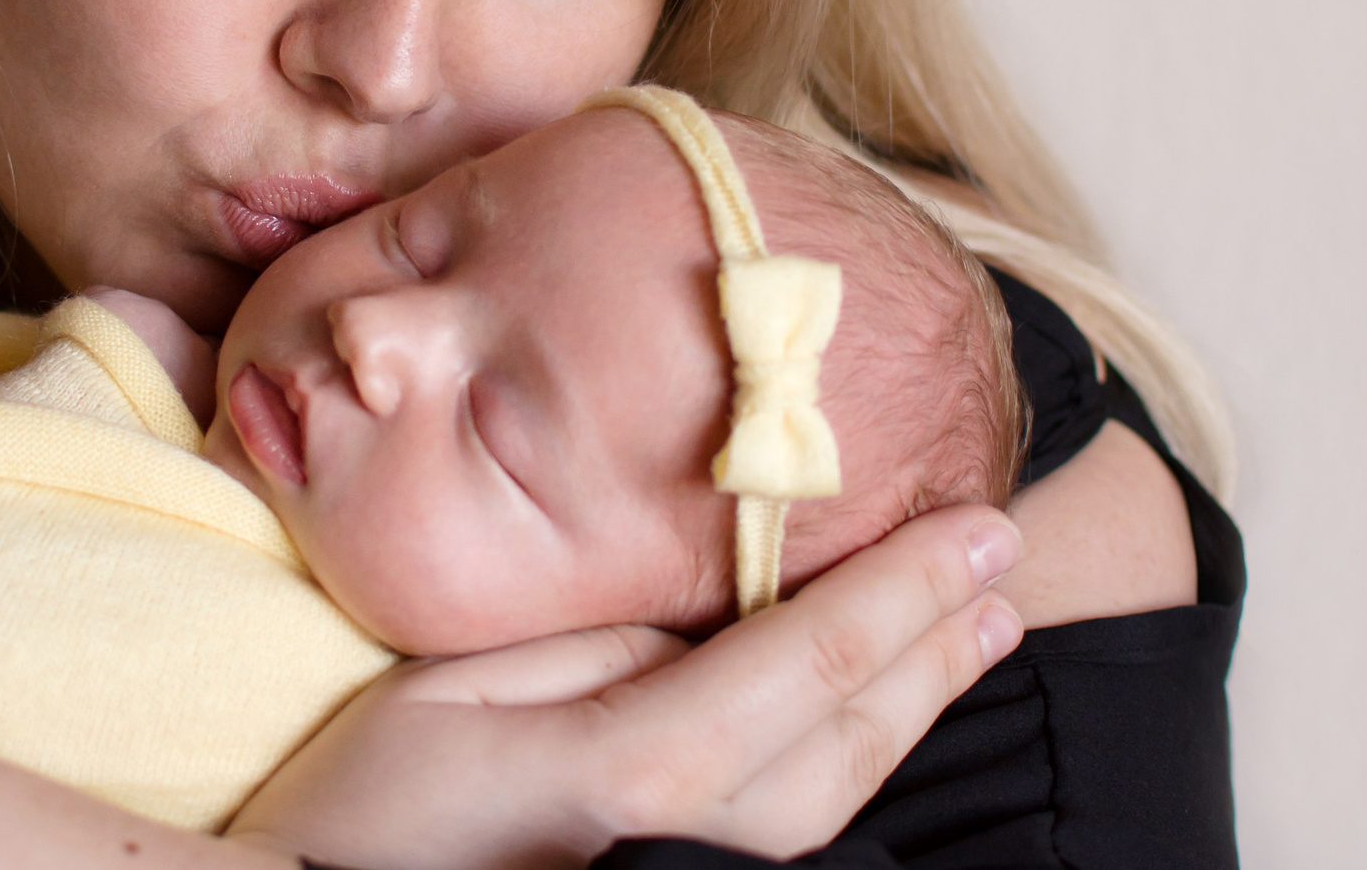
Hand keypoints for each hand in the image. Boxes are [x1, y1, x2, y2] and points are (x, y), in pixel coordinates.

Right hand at [227, 503, 1023, 869]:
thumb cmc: (361, 812)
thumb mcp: (458, 691)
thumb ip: (591, 649)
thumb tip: (701, 617)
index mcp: (638, 770)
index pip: (807, 661)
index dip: (904, 589)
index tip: (976, 528)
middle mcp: (693, 843)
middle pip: (853, 732)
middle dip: (937, 640)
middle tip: (1005, 562)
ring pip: (845, 791)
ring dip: (914, 699)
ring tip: (972, 629)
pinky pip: (800, 827)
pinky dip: (856, 759)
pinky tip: (877, 718)